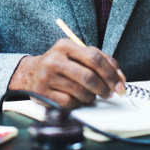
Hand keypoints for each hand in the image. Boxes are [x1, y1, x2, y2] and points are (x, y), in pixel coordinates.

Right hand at [8, 39, 125, 109]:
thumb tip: (120, 78)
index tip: (120, 84)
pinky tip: (75, 98)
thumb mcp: (76, 55)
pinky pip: (71, 103)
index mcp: (64, 46)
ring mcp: (47, 78)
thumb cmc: (60, 65)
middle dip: (104, 88)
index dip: (111, 73)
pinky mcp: (44, 94)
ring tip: (89, 94)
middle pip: (89, 77)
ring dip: (91, 97)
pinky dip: (78, 103)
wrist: (29, 74)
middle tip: (109, 93)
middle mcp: (54, 60)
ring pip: (82, 93)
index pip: (94, 58)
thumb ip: (100, 61)